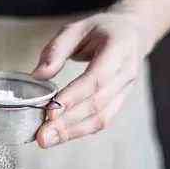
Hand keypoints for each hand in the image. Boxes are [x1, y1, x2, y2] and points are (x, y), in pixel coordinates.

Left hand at [33, 9, 154, 147]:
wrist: (132, 34)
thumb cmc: (101, 29)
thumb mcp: (76, 28)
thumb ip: (56, 50)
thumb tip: (37, 76)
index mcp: (118, 48)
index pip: (96, 78)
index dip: (73, 97)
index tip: (50, 111)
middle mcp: (126, 72)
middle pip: (98, 103)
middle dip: (68, 122)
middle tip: (42, 136)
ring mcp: (126, 90)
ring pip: (101, 118)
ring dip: (72, 132)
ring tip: (47, 140)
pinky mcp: (120, 102)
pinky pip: (102, 121)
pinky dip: (80, 131)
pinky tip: (60, 136)